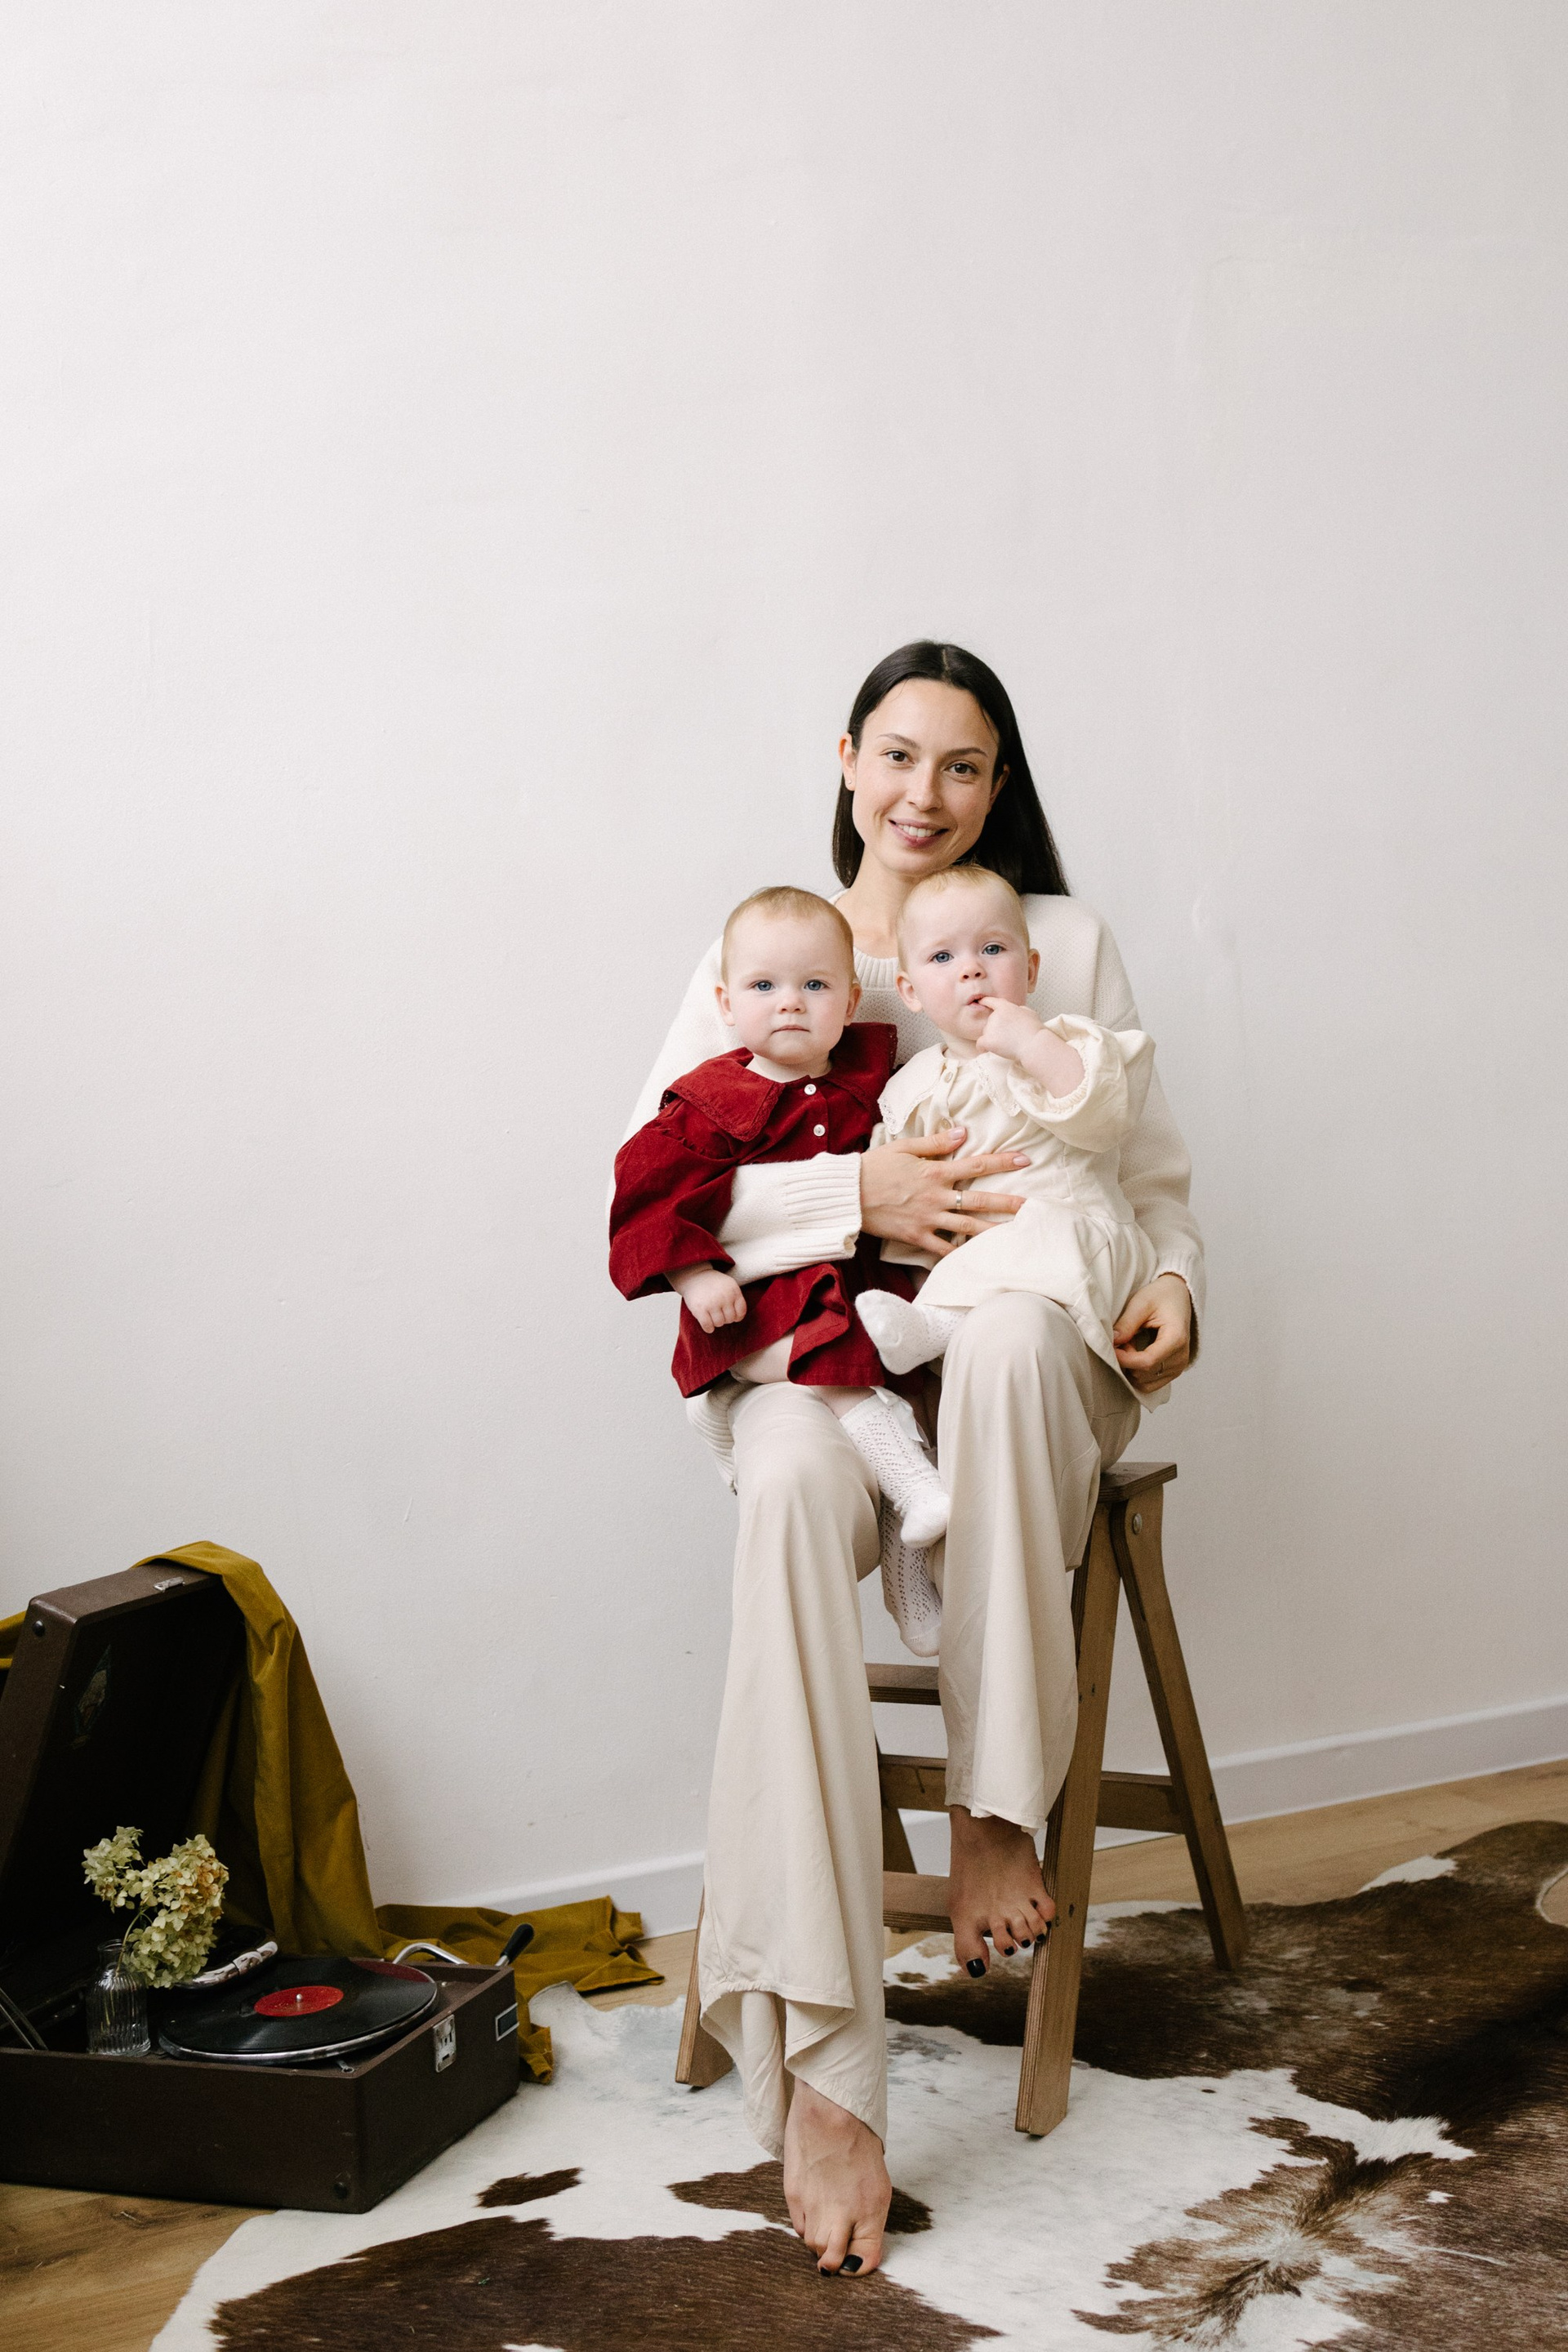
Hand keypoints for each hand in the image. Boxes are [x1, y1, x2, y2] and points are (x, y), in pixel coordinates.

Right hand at [669, 1265, 747, 1334]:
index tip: (729, 1313)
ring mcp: (712, 1303)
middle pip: (730, 1319)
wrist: (694, 1276)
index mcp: (734, 1290)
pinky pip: (708, 1326)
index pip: (741, 1312)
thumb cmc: (713, 1284)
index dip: (736, 1316)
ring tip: (711, 1315)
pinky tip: (706, 1323)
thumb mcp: (729, 1285)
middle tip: (718, 1312)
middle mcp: (724, 1297)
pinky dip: (708, 1328)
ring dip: (715, 1322)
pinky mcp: (700, 1309)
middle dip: (724, 1318)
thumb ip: (736, 1299)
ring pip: (719, 1323)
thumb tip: (737, 1318)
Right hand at [858, 1130, 1029, 1257]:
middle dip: (1008, 1203)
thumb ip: (936, 1141)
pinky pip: (942, 1249)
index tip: (1024, 1160)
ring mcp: (928, 1219)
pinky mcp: (916, 1236)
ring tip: (1015, 1234)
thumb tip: (963, 1133)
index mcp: (934, 1172)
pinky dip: (960, 1254)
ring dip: (993, 1230)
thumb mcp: (904, 1147)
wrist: (847, 1194)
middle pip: (979, 1200)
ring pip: (967, 1227)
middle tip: (1032, 1206)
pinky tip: (978, 1259)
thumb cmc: (873, 1166)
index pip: (976, 1165)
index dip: (1002, 1162)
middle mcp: (936, 1197)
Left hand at [973, 997, 1041, 1060]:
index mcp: (1005, 1007)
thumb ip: (1019, 1010)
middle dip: (996, 1028)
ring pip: (986, 1032)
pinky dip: (983, 1047)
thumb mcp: (1029, 1013)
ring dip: (993, 1037)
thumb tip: (1016, 1011)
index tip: (981, 1001)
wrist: (1033, 1044)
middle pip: (990, 1021)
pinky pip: (980, 1043)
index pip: (991, 1001)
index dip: (985, 1001)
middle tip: (1008, 1036)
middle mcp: (995, 1016)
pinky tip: (988, 1049)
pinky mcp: (988, 1040)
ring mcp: (990, 1028)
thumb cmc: (1034, 1030)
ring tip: (1006, 1043)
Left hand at [1113, 1274, 1193, 1391]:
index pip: (1147, 1362)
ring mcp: (1178, 1367)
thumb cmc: (1161, 1297)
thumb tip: (1112, 1343)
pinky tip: (1136, 1353)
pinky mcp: (1173, 1372)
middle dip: (1127, 1360)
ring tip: (1131, 1345)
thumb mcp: (1141, 1303)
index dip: (1125, 1359)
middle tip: (1124, 1339)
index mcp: (1176, 1339)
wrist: (1177, 1297)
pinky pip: (1149, 1384)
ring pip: (1144, 1382)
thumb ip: (1127, 1324)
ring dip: (1131, 1368)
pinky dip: (1137, 1373)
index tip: (1112, 1348)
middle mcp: (1181, 1358)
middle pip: (1144, 1374)